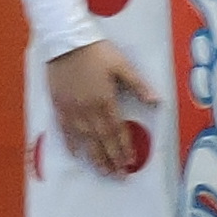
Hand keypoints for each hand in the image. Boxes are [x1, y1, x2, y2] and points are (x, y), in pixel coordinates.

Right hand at [44, 43, 149, 177]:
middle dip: (112, 159)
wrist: (65, 41)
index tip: (130, 162)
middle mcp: (88, 110)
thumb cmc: (96, 51)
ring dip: (95, 157)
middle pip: (102, 140)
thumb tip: (157, 101)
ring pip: (85, 140)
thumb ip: (138, 85)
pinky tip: (77, 155)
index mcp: (106, 101)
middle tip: (119, 176)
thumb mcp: (121, 65)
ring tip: (103, 171)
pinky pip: (65, 131)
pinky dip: (71, 144)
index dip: (124, 148)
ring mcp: (72, 110)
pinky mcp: (59, 106)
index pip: (117, 131)